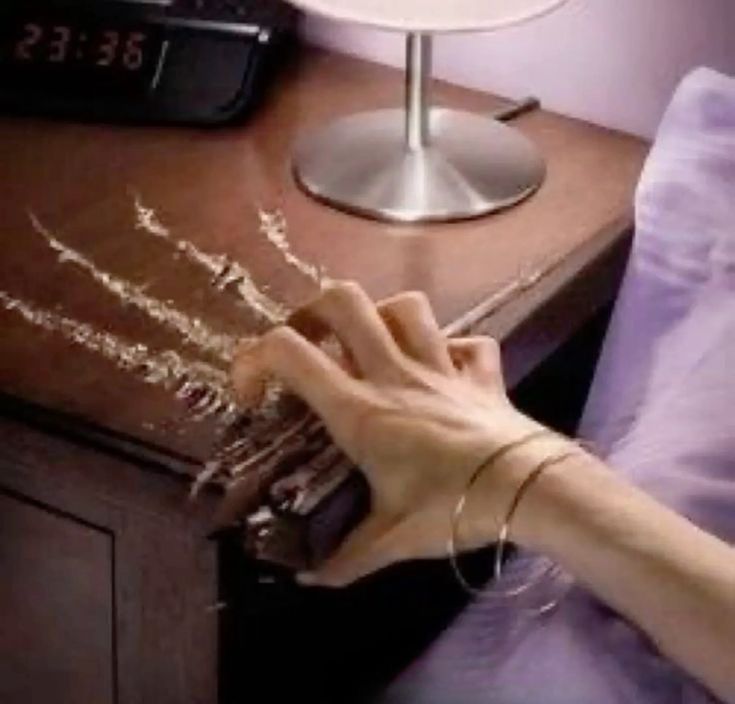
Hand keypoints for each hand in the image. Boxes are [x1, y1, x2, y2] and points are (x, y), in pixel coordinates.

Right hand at [230, 281, 541, 585]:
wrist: (529, 490)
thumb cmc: (453, 508)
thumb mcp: (393, 538)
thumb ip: (346, 559)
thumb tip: (308, 582)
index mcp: (361, 410)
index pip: (290, 353)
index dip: (254, 359)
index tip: (253, 393)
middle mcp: (394, 374)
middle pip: (345, 302)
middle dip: (314, 310)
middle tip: (310, 342)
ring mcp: (441, 366)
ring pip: (406, 306)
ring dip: (382, 316)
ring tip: (372, 345)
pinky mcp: (480, 372)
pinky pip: (467, 341)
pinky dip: (452, 348)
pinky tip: (444, 369)